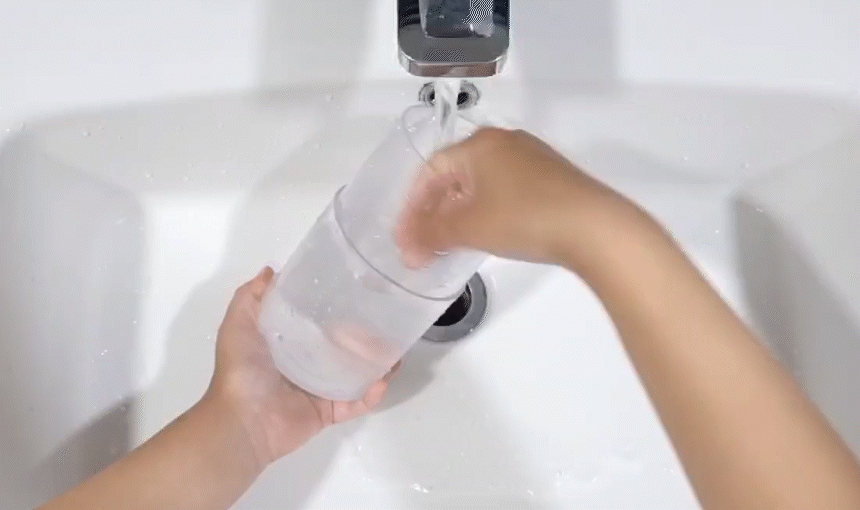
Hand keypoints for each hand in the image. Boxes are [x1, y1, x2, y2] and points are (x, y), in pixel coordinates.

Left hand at [206, 267, 396, 467]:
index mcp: (289, 342)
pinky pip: (357, 403)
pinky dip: (372, 394)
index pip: (320, 321)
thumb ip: (252, 296)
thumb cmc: (242, 369)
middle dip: (367, 336)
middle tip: (389, 324)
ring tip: (395, 353)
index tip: (363, 293)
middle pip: (344, 346)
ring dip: (378, 364)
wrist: (244, 419)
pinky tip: (381, 380)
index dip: (341, 308)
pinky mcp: (329, 412)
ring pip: (357, 373)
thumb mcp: (239, 323)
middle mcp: (307, 363)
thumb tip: (272, 270)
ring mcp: (321, 389)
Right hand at [396, 127, 631, 268]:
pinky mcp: (552, 178)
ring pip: (481, 185)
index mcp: (479, 145)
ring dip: (460, 215)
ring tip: (451, 245)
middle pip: (455, 176)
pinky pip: (505, 191)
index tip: (405, 238)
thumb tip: (408, 246)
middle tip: (423, 245)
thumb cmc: (525, 218)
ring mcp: (532, 159)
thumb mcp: (469, 228)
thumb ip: (431, 234)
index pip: (431, 171)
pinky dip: (487, 212)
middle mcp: (505, 143)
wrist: (594, 228)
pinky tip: (488, 236)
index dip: (412, 206)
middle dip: (435, 213)